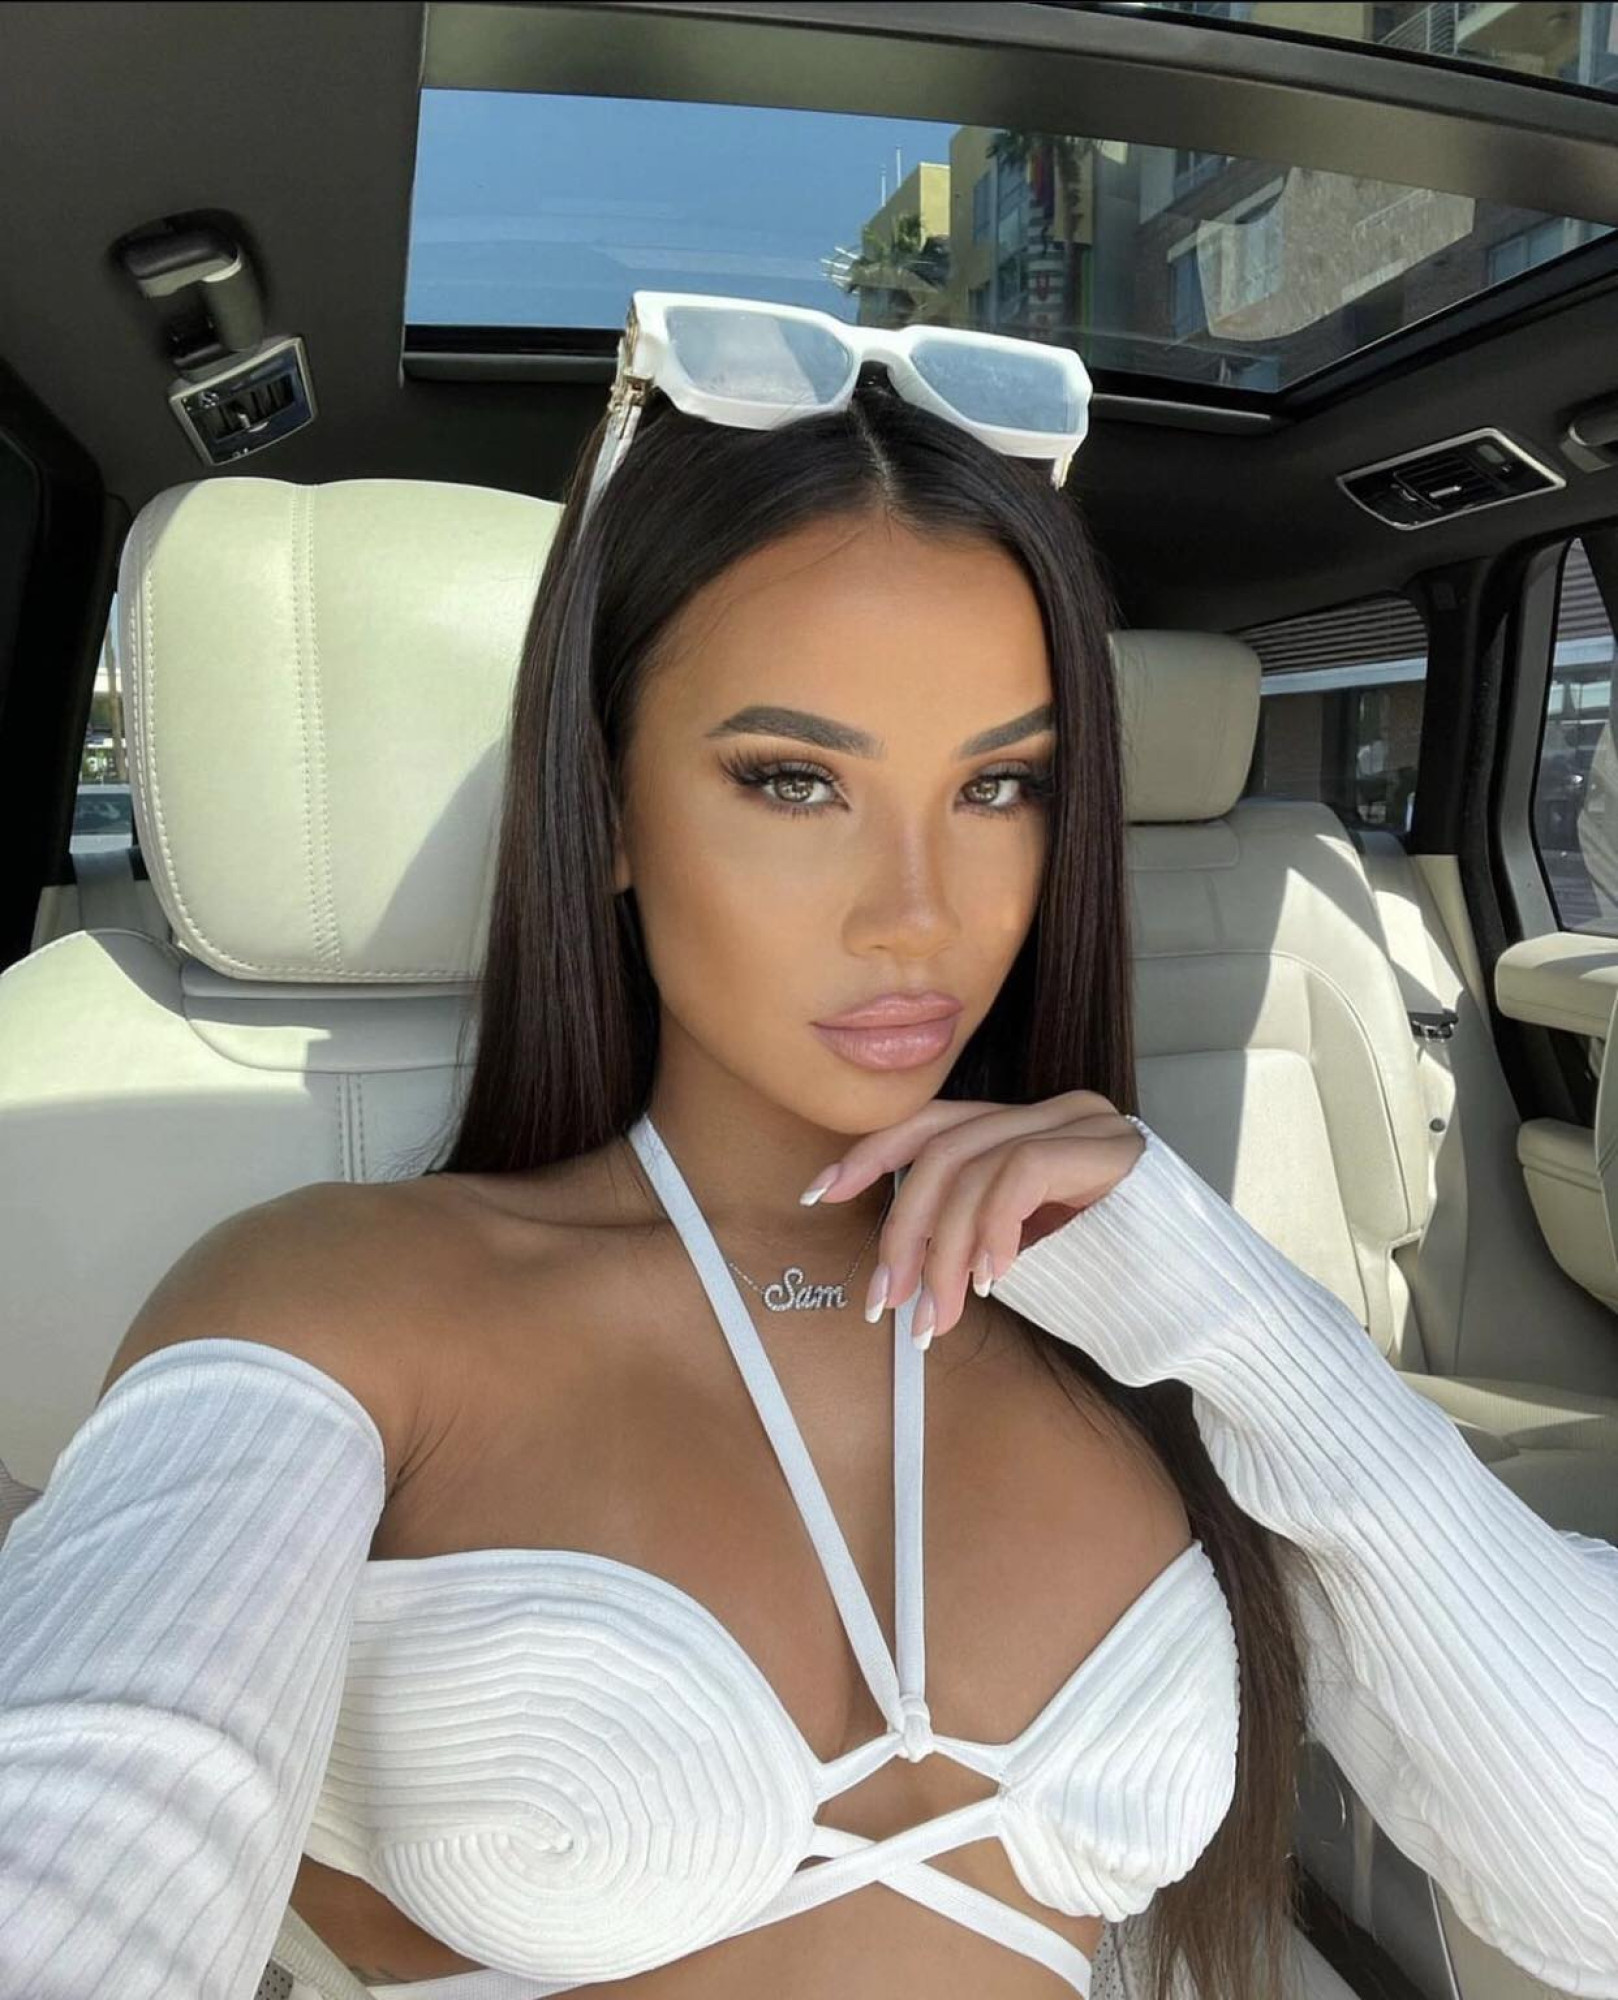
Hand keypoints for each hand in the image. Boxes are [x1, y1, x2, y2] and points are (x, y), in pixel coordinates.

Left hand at [803, 1091, 1144, 1343]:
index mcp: (1031, 1127)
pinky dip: (994, 1229)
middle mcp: (1056, 1111)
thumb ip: (972, 1236)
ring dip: (944, 1250)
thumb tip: (898, 1263)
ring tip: (939, 1316)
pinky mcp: (1110, 1149)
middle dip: (900, 1225)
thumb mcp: (1025, 1256)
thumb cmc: (1118, 1291)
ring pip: (972, 1165)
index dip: (869, 1154)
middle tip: (885, 1298)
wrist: (1213, 1311)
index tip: (820, 1193)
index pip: (932, 1124)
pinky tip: (995, 1282)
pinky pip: (1020, 1172)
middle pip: (940, 1144)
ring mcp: (1085, 1123)